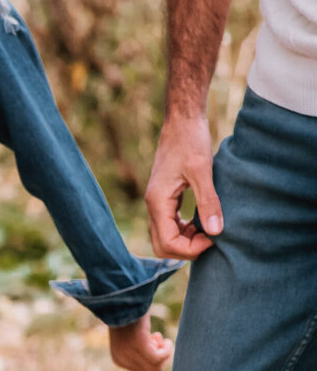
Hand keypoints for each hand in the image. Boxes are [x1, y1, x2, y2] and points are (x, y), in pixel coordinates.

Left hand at [108, 315, 172, 370]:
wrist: (120, 302)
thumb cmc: (127, 317)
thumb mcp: (129, 338)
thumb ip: (138, 349)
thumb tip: (155, 351)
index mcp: (118, 359)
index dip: (153, 359)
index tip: (153, 342)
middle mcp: (123, 360)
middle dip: (160, 358)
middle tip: (158, 340)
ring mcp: (130, 354)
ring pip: (157, 368)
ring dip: (165, 354)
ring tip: (161, 339)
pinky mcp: (140, 346)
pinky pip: (160, 357)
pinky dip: (167, 350)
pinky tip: (167, 340)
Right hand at [145, 112, 222, 258]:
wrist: (182, 120)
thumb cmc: (190, 140)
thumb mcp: (203, 171)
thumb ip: (208, 202)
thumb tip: (216, 232)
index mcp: (157, 202)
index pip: (167, 243)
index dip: (191, 248)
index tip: (213, 236)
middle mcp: (153, 206)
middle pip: (162, 247)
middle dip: (186, 249)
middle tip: (211, 237)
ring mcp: (158, 203)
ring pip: (166, 238)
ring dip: (187, 240)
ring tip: (209, 228)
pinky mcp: (165, 198)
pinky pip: (171, 225)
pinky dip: (186, 230)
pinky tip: (202, 220)